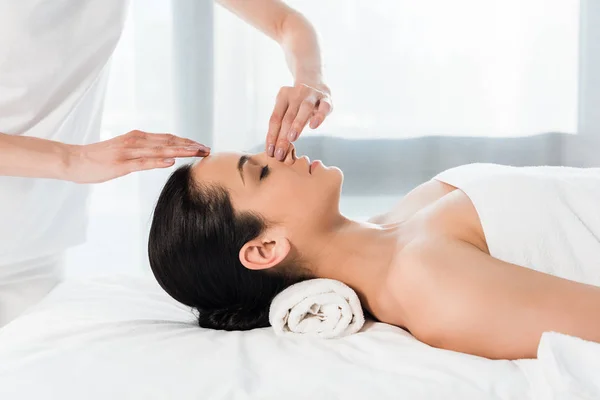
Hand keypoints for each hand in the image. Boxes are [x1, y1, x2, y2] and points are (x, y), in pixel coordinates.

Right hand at [66, 130, 209, 182]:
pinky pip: (142, 162)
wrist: (73, 160)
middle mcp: (135, 141)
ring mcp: (128, 152)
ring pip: (160, 149)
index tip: (202, 146)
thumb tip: (164, 155)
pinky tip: (171, 160)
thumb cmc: (99, 158)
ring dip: (180, 150)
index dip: (187, 141)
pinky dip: (158, 160)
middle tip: (208, 149)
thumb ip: (143, 151)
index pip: (168, 138)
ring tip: (197, 152)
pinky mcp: (121, 164)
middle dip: (190, 145)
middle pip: (168, 141)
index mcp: (137, 138)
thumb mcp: (125, 151)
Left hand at [266, 82, 331, 160]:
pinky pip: (323, 107)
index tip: (270, 151)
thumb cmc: (298, 103)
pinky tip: (313, 126)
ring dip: (297, 124)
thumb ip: (282, 125)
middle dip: (282, 137)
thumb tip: (275, 149)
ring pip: (304, 109)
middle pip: (287, 117)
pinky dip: (318, 116)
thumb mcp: (288, 109)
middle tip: (279, 154)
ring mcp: (312, 94)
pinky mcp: (326, 98)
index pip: (275, 118)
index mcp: (283, 96)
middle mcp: (296, 93)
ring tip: (292, 139)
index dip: (271, 136)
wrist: (316, 83)